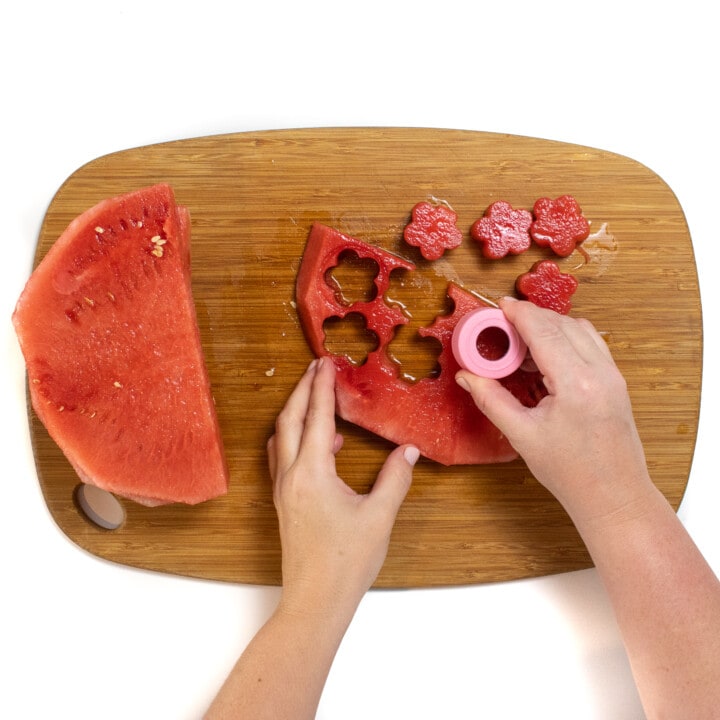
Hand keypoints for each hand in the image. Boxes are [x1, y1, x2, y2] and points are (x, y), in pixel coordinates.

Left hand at [268, 358, 417, 617]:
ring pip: (281, 438)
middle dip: (301, 391)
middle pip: (288, 420)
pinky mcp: (283, 502)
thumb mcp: (379, 517)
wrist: (315, 600)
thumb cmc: (346, 562)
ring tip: (315, 399)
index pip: (316, 418)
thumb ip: (395, 478)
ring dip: (295, 413)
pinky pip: (283, 458)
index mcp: (311, 474)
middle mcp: (290, 476)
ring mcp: (282, 490)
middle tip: (315, 369)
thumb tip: (408, 450)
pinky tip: (321, 445)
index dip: (321, 388)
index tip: (326, 363)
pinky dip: (295, 439)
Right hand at [456, 299, 653, 523]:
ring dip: (549, 327)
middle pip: (562, 324)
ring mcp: (612, 375)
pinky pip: (590, 344)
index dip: (519, 313)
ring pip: (579, 329)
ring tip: (520, 344)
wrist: (613, 495)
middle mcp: (600, 372)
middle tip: (502, 326)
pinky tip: (545, 358)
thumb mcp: (522, 435)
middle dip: (530, 318)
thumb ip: (491, 399)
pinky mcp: (615, 381)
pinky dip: (566, 339)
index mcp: (576, 384)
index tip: (499, 306)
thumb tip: (468, 376)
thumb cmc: (572, 472)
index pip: (544, 331)